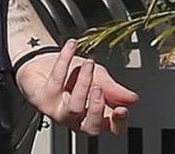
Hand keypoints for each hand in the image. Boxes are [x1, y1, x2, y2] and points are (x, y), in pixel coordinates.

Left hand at [14, 39, 138, 135]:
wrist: (42, 60)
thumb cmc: (71, 73)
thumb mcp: (98, 77)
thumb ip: (114, 89)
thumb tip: (133, 98)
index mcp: (94, 116)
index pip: (112, 128)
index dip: (119, 122)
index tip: (123, 109)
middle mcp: (76, 119)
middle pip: (91, 126)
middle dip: (97, 108)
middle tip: (99, 88)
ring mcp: (58, 111)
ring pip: (73, 107)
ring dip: (83, 83)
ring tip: (88, 65)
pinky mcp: (42, 99)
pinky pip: (56, 80)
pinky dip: (65, 59)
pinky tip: (72, 46)